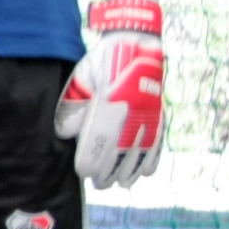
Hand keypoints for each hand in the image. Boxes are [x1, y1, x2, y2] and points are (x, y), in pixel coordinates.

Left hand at [54, 0, 164, 186]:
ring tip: (121, 184)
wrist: (137, 42)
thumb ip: (72, 108)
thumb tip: (68, 135)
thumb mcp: (79, 80)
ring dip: (131, 170)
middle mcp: (133, 111)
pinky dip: (153, 157)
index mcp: (110, 103)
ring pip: (142, 150)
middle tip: (100, 185)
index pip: (100, 141)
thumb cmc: (102, 62)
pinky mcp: (160, 112)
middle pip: (121, 151)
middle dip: (110, 171)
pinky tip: (147, 172)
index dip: (92, 161)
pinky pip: (159, 140)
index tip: (84, 174)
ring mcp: (150, 113)